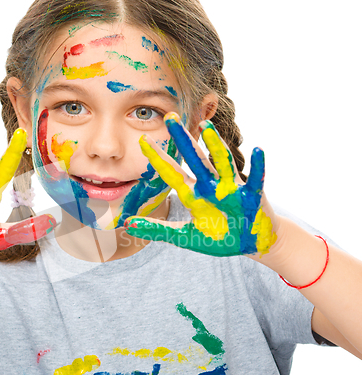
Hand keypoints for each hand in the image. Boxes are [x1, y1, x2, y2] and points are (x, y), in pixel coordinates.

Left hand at [124, 112, 276, 256]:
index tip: (142, 141)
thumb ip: (158, 230)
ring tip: (206, 126)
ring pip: (222, 162)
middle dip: (183, 140)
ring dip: (215, 144)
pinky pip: (256, 179)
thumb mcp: (185, 236)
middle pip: (195, 159)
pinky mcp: (253, 196)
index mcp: (193, 194)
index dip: (158, 158)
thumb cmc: (219, 238)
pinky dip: (258, 166)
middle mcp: (210, 186)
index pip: (172, 172)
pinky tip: (258, 149)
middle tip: (170, 117)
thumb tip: (128, 224)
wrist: (249, 245)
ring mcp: (232, 188)